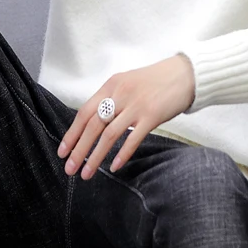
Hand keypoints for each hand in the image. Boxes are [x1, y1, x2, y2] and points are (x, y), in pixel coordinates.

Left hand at [57, 55, 195, 179]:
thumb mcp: (127, 83)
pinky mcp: (152, 115)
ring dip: (95, 156)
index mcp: (111, 85)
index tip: (63, 151)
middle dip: (79, 150)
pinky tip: (114, 167)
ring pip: (109, 135)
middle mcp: (120, 94)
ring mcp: (136, 105)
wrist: (185, 74)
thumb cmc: (156, 80)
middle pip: (93, 126)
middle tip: (70, 168)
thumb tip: (94, 122)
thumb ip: (111, 99)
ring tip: (87, 173)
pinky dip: (122, 154)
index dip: (72, 133)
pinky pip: (133, 138)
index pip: (84, 112)